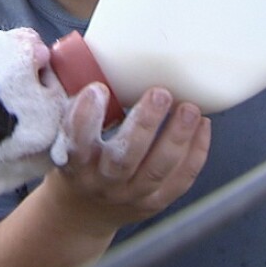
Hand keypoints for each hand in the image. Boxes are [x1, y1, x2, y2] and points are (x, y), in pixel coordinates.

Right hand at [44, 83, 210, 236]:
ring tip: (190, 108)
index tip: (98, 89)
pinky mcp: (154, 202)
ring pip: (158, 169)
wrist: (83, 211)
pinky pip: (180, 180)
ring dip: (177, 136)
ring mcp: (130, 195)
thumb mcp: (63, 137)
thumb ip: (75, 105)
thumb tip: (85, 55)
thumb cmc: (77, 160)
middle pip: (124, 157)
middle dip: (145, 124)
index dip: (87, 116)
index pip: (77, 141)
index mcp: (74, 163)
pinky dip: (195, 153)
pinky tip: (202, 126)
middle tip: (161, 93)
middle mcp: (101, 181)